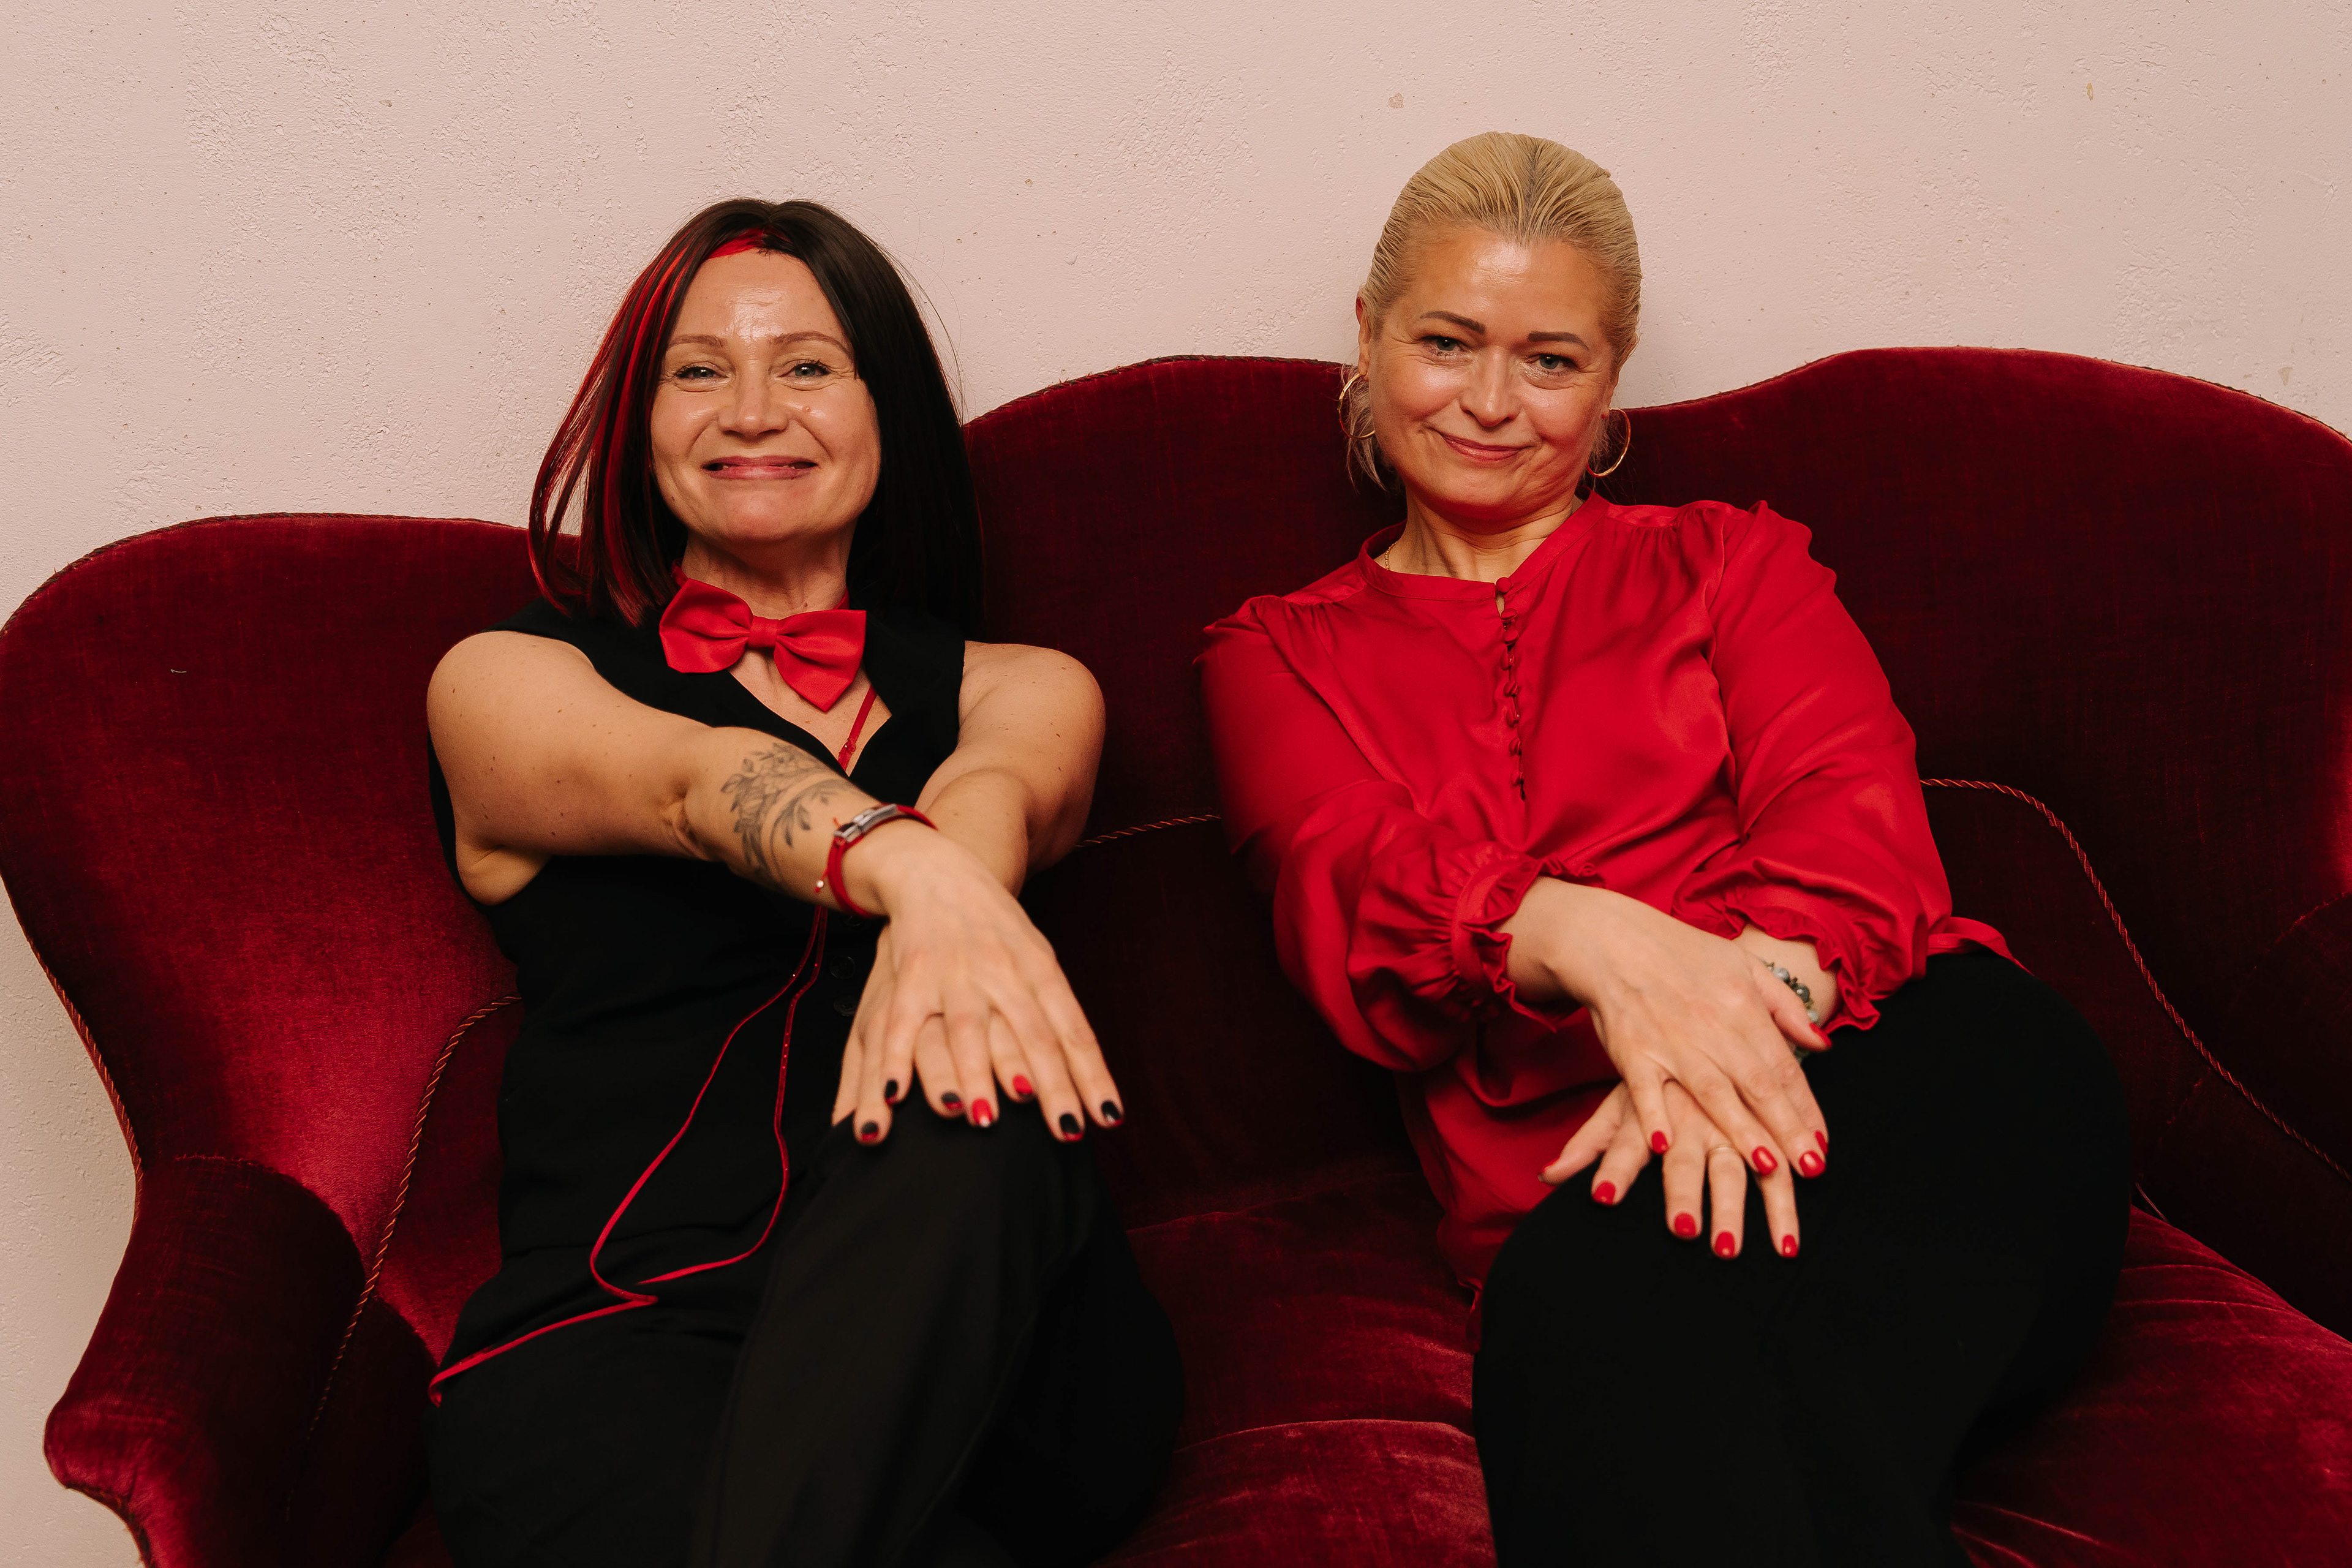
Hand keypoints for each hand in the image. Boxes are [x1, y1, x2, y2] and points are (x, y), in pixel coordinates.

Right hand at [829, 823, 1121, 1144]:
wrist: (940, 871)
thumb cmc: (997, 928)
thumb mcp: (1038, 959)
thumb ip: (1056, 1013)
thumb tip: (1084, 1074)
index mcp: (1041, 970)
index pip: (1074, 1030)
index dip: (1092, 1075)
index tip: (1108, 1118)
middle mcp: (1004, 972)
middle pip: (1033, 1036)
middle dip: (1051, 1086)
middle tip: (1065, 1131)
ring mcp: (957, 974)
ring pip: (969, 1030)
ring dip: (976, 1076)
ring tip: (985, 1121)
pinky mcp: (912, 977)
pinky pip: (903, 1025)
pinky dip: (899, 1061)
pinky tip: (897, 1096)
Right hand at [1503, 881, 1831, 1181]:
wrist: (1612, 938)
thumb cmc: (1680, 953)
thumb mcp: (1744, 964)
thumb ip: (1785, 1005)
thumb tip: (1823, 1045)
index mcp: (1743, 1005)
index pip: (1783, 1066)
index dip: (1805, 1108)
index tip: (1822, 1146)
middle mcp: (1712, 1025)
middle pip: (1757, 1085)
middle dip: (1786, 1129)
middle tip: (1810, 1169)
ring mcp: (1670, 1040)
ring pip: (1712, 1092)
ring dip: (1740, 1131)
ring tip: (1768, 1168)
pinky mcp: (1631, 1050)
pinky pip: (1644, 1089)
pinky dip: (1654, 1116)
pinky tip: (1666, 1145)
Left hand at [1542, 1080, 1803, 1258]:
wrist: (1709, 1024)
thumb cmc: (1660, 1077)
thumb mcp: (1622, 1106)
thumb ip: (1589, 1145)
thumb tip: (1547, 1174)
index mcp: (1653, 1114)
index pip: (1628, 1144)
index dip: (1615, 1168)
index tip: (1602, 1195)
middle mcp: (1692, 1121)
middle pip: (1685, 1164)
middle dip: (1681, 1198)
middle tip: (1680, 1233)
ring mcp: (1732, 1126)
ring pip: (1737, 1172)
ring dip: (1736, 1213)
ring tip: (1732, 1253)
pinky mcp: (1765, 1132)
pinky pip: (1778, 1171)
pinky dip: (1784, 1203)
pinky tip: (1787, 1242)